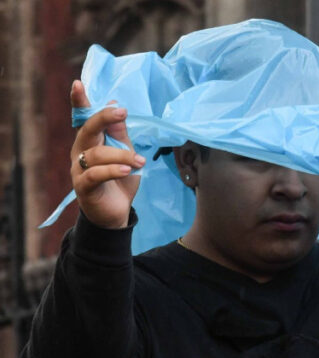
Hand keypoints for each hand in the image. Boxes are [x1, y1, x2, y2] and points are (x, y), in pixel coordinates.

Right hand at [69, 80, 144, 228]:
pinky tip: (127, 169)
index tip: (78, 84)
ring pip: (97, 154)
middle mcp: (79, 151)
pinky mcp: (83, 187)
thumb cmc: (120, 180)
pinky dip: (112, 170)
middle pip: (87, 129)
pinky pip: (95, 175)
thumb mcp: (124, 153)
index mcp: (90, 141)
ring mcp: (78, 169)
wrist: (116, 212)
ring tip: (140, 161)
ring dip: (122, 155)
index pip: (83, 118)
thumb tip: (115, 104)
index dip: (80, 101)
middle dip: (103, 118)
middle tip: (121, 112)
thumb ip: (119, 132)